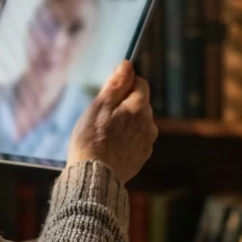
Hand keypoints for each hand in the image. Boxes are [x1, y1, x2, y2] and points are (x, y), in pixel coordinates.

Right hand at [67, 61, 156, 182]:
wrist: (94, 177)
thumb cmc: (92, 139)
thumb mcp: (99, 106)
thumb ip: (116, 85)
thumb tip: (127, 65)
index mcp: (139, 108)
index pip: (141, 83)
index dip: (124, 85)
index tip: (109, 95)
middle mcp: (149, 123)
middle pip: (140, 103)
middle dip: (125, 105)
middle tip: (103, 116)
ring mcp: (147, 142)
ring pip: (139, 122)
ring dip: (127, 123)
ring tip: (106, 134)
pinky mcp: (142, 157)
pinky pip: (137, 140)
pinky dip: (127, 139)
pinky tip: (111, 147)